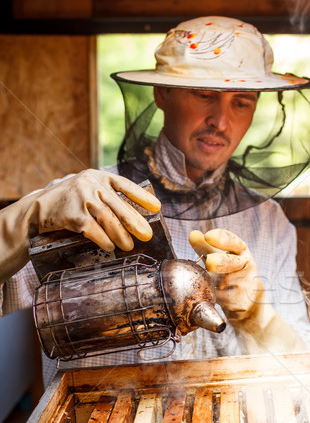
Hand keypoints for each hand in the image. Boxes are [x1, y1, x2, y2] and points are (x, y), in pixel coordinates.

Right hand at [32, 169, 160, 251]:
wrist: (38, 209)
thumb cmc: (68, 202)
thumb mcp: (87, 190)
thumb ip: (107, 197)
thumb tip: (134, 217)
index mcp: (98, 175)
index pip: (125, 185)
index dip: (142, 196)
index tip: (157, 207)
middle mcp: (91, 184)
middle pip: (119, 207)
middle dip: (136, 223)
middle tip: (147, 235)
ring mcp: (82, 198)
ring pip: (109, 220)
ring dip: (121, 236)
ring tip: (129, 246)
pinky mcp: (74, 215)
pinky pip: (95, 231)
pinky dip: (104, 240)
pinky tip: (110, 247)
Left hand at [189, 228, 263, 318]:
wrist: (249, 299)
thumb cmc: (231, 272)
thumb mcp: (222, 258)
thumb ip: (206, 247)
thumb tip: (192, 234)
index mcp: (243, 252)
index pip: (235, 243)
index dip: (222, 239)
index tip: (208, 236)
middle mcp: (247, 266)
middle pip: (232, 263)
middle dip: (221, 262)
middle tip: (210, 262)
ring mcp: (245, 285)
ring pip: (220, 281)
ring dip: (209, 280)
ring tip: (208, 280)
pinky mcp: (239, 301)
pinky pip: (218, 296)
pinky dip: (210, 294)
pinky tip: (213, 293)